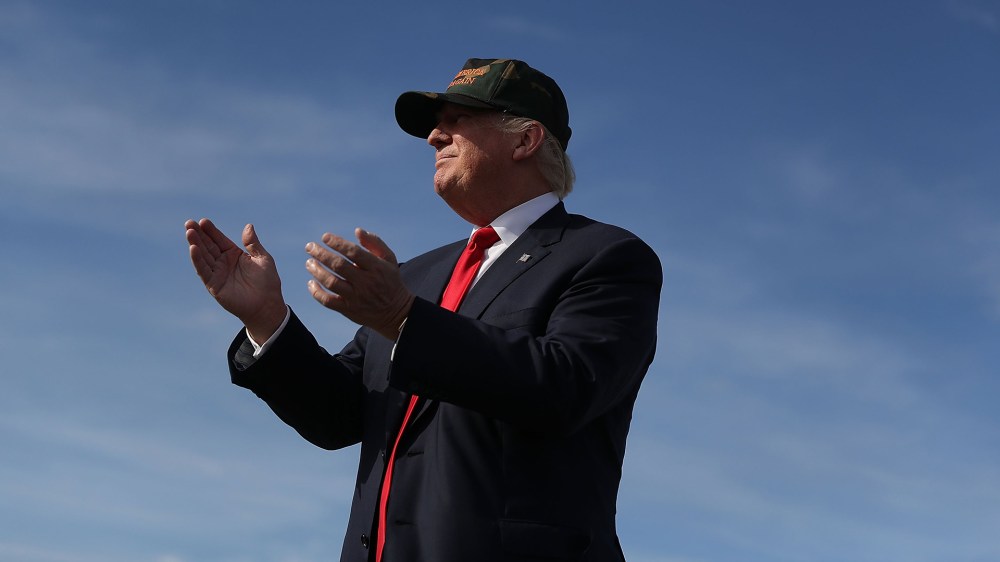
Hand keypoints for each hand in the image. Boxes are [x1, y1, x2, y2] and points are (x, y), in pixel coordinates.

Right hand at [185, 218, 286, 341]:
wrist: (266, 304)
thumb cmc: (267, 282)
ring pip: (203, 256)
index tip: (203, 221)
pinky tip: (193, 249)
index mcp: (234, 254)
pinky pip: (204, 271)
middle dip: (198, 235)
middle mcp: (223, 263)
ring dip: (195, 244)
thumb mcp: (263, 259)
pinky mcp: (213, 285)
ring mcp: (217, 273)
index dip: (211, 231)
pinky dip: (198, 260)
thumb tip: (248, 226)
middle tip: (189, 223)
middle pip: (208, 246)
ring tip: (189, 232)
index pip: (219, 240)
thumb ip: (253, 244)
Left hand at [305, 228, 414, 339]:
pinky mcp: (349, 310)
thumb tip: (358, 231)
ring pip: (331, 282)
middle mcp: (366, 282)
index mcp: (376, 267)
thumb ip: (374, 243)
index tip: (325, 237)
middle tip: (310, 247)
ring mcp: (356, 297)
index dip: (337, 243)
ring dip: (317, 271)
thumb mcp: (389, 259)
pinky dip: (316, 292)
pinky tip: (311, 283)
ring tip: (309, 263)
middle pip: (339, 265)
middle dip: (321, 254)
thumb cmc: (389, 280)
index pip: (353, 252)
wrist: (396, 312)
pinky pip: (328, 301)